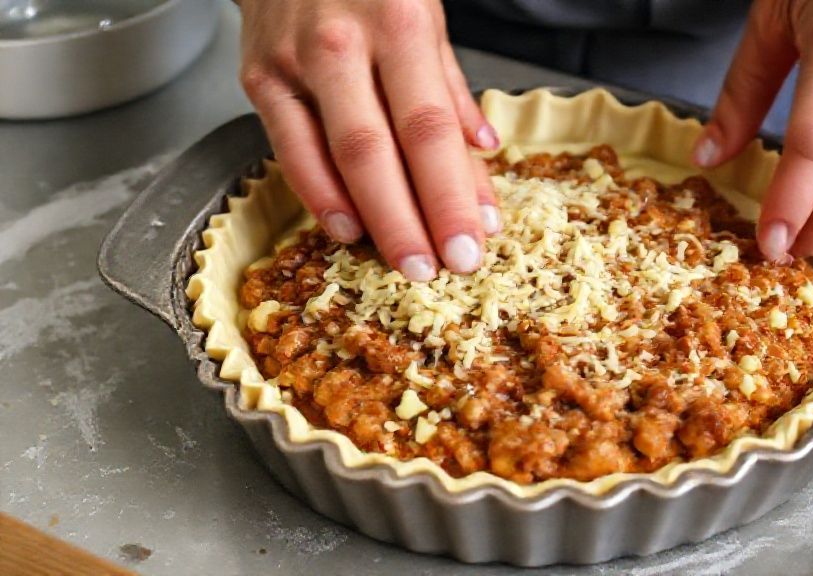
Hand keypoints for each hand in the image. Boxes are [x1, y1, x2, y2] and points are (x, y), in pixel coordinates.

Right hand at [238, 0, 500, 280]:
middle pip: (379, 152)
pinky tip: (347, 228)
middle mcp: (342, 43)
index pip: (430, 128)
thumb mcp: (425, 16)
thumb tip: (483, 156)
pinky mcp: (259, 79)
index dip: (450, 194)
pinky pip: (289, 150)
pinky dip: (319, 195)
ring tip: (401, 262)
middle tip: (436, 270)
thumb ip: (452, 91)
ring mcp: (294, 62)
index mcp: (399, 24)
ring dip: (369, 220)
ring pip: (332, 158)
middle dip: (411, 221)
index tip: (470, 244)